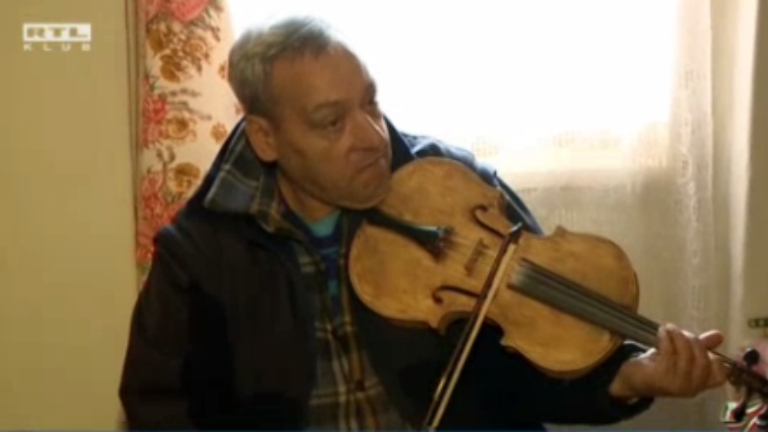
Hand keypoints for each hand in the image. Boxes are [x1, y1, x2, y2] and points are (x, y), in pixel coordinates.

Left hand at [609, 323, 728, 399]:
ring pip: (687, 355)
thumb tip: (719, 335)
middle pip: (704, 360)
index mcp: (700, 383)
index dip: (717, 357)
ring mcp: (677, 385)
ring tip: (669, 328)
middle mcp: (692, 388)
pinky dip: (667, 339)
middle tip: (680, 331)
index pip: (720, 374)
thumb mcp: (682, 354)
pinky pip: (669, 354)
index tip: (703, 342)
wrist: (632, 378)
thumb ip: (701, 346)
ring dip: (678, 336)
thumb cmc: (659, 366)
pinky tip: (662, 332)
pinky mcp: (661, 378)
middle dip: (693, 340)